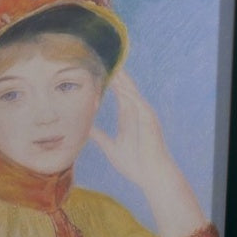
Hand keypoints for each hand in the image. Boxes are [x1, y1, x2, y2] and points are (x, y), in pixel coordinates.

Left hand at [91, 69, 205, 236]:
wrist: (150, 176)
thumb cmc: (134, 164)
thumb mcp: (111, 147)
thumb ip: (100, 137)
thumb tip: (86, 130)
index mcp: (129, 117)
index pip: (120, 94)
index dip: (111, 83)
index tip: (100, 72)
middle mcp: (138, 113)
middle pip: (127, 89)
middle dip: (118, 76)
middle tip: (108, 60)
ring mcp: (145, 116)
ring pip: (134, 94)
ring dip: (125, 82)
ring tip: (116, 68)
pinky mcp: (150, 122)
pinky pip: (140, 105)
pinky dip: (132, 97)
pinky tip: (123, 89)